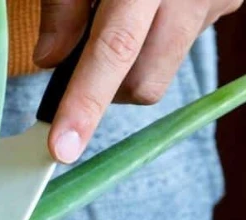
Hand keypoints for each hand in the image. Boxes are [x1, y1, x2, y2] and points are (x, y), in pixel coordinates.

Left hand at [35, 0, 241, 163]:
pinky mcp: (224, 2)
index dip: (84, 105)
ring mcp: (215, 0)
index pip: (113, 52)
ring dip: (128, 68)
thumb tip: (49, 62)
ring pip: (161, 73)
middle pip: (143, 84)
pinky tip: (146, 9)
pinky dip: (151, 43)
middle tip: (78, 60)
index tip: (62, 149)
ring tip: (115, 22)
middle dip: (105, 90)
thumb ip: (63, 5)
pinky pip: (179, 46)